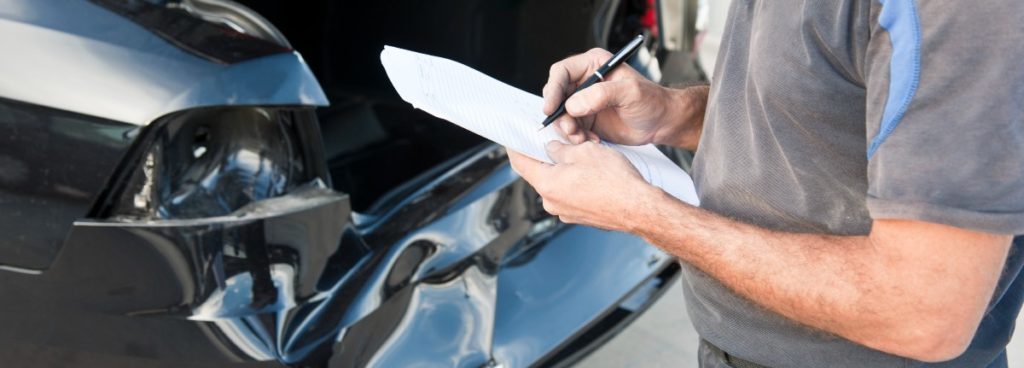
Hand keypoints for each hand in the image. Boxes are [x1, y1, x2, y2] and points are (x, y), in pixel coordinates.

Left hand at [507, 141, 657, 231]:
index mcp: (547, 185)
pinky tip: (592, 173)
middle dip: (546, 156)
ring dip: (564, 169)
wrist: (640, 209)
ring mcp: (566, 212)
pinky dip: (576, 182)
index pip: (520, 163)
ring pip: (557, 183)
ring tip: (583, 156)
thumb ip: (561, 149)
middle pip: (539, 173)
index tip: (513, 137)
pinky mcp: (580, 216)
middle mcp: (552, 202)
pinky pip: (571, 194)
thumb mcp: (584, 151)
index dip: (515, 146)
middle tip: (557, 140)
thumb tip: (552, 149)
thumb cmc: (615, 181)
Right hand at [543, 48, 705, 149]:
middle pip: (556, 96)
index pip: (561, 73)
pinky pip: (570, 130)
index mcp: (593, 65)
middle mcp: (584, 82)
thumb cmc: (652, 101)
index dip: (553, 90)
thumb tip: (573, 105)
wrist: (662, 122)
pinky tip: (593, 141)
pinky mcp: (586, 120)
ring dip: (568, 130)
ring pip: (561, 116)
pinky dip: (577, 138)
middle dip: (560, 115)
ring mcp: (584, 102)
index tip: (552, 108)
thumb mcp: (630, 93)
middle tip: (571, 130)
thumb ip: (601, 95)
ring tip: (584, 139)